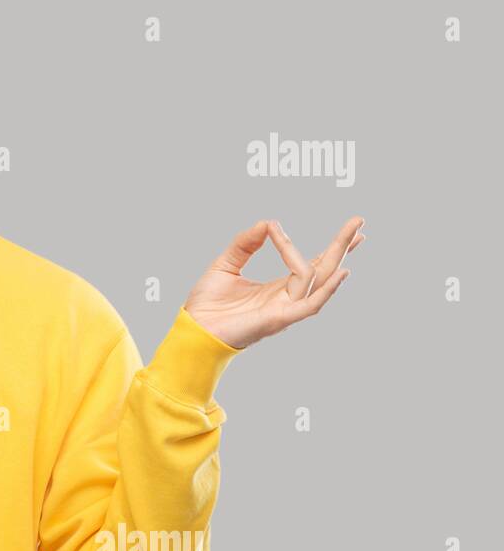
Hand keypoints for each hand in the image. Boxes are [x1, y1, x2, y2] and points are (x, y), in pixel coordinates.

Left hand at [182, 216, 365, 349]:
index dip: (332, 248)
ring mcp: (285, 309)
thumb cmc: (207, 305)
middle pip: (323, 270)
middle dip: (342, 246)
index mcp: (277, 289)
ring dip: (335, 256)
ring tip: (351, 235)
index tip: (351, 228)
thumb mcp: (226, 264)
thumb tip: (268, 222)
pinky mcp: (279, 319)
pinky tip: (340, 272)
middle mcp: (286, 299)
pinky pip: (309, 304)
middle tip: (359, 221)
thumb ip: (246, 243)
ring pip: (317, 280)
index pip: (312, 265)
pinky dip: (326, 289)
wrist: (192, 330)